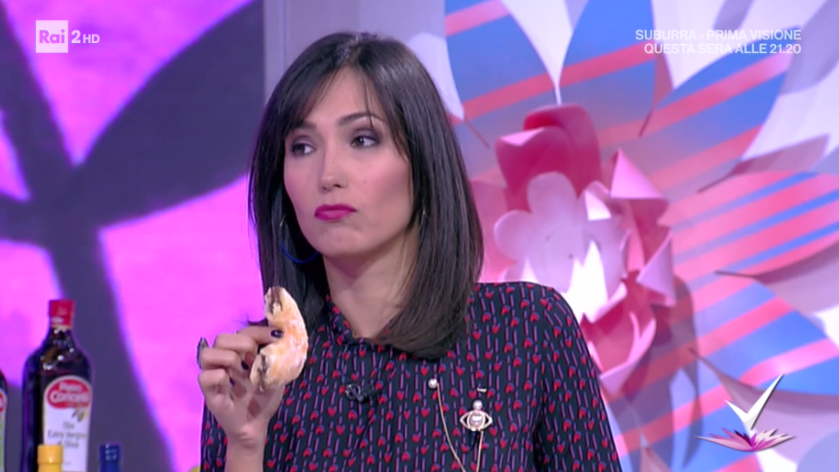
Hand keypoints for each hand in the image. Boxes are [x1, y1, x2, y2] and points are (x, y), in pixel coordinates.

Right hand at [198, 326, 285, 449]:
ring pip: (206, 353)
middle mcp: (223, 361)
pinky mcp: (209, 393)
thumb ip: (277, 357)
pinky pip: (204, 377)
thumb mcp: (276, 374)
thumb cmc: (264, 399)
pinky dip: (219, 377)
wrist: (257, 426)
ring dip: (228, 357)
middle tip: (254, 355)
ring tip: (241, 370)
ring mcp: (214, 376)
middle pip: (221, 338)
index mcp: (239, 354)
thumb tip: (282, 338)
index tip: (277, 336)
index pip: (242, 332)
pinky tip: (230, 385)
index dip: (259, 331)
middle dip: (242, 342)